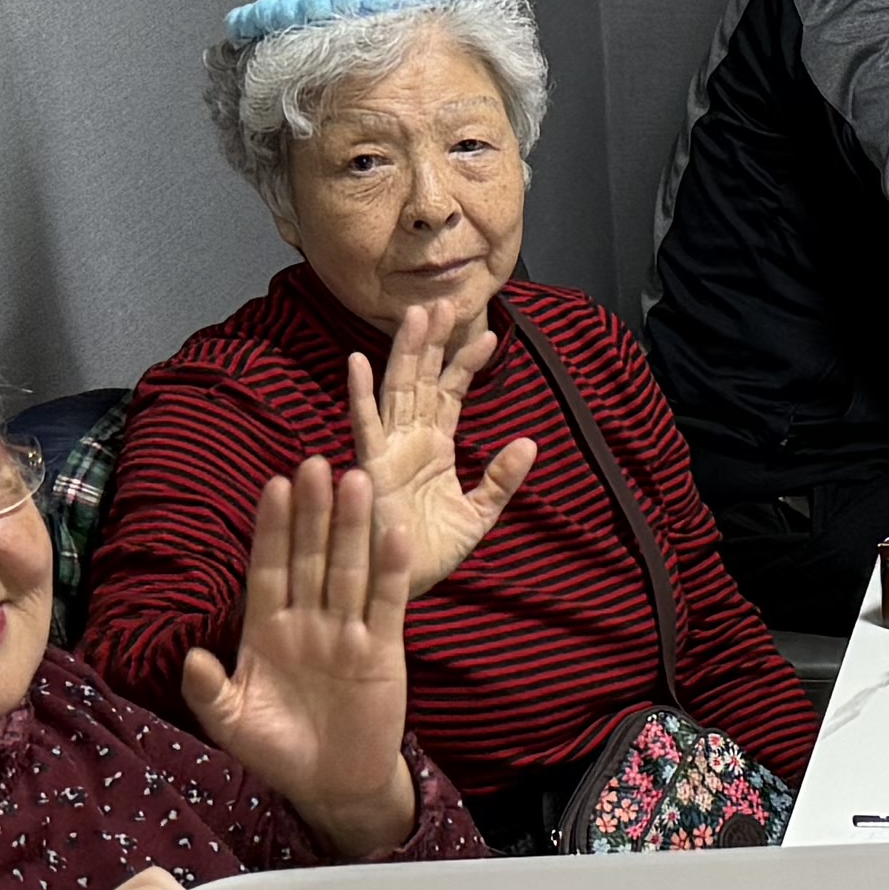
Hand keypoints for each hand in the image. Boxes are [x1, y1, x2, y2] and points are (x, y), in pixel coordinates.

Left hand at [183, 461, 426, 855]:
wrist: (333, 784)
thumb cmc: (277, 751)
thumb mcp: (232, 724)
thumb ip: (209, 692)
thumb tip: (191, 656)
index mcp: (266, 630)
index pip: (269, 568)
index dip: (271, 530)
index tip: (274, 486)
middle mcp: (308, 620)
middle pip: (310, 557)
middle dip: (313, 513)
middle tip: (315, 464)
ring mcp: (347, 631)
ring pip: (348, 569)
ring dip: (352, 528)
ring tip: (356, 481)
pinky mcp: (383, 649)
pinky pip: (388, 602)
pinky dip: (392, 570)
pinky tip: (395, 534)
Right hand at [349, 293, 537, 598]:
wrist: (400, 586)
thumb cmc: (429, 554)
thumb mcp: (478, 515)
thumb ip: (501, 479)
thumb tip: (530, 442)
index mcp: (435, 448)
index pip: (452, 395)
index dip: (467, 365)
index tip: (491, 335)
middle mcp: (409, 441)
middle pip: (422, 381)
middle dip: (432, 343)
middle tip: (444, 303)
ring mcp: (387, 450)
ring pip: (397, 391)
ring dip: (404, 353)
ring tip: (415, 315)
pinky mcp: (370, 468)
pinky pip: (364, 426)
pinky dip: (360, 395)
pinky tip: (358, 362)